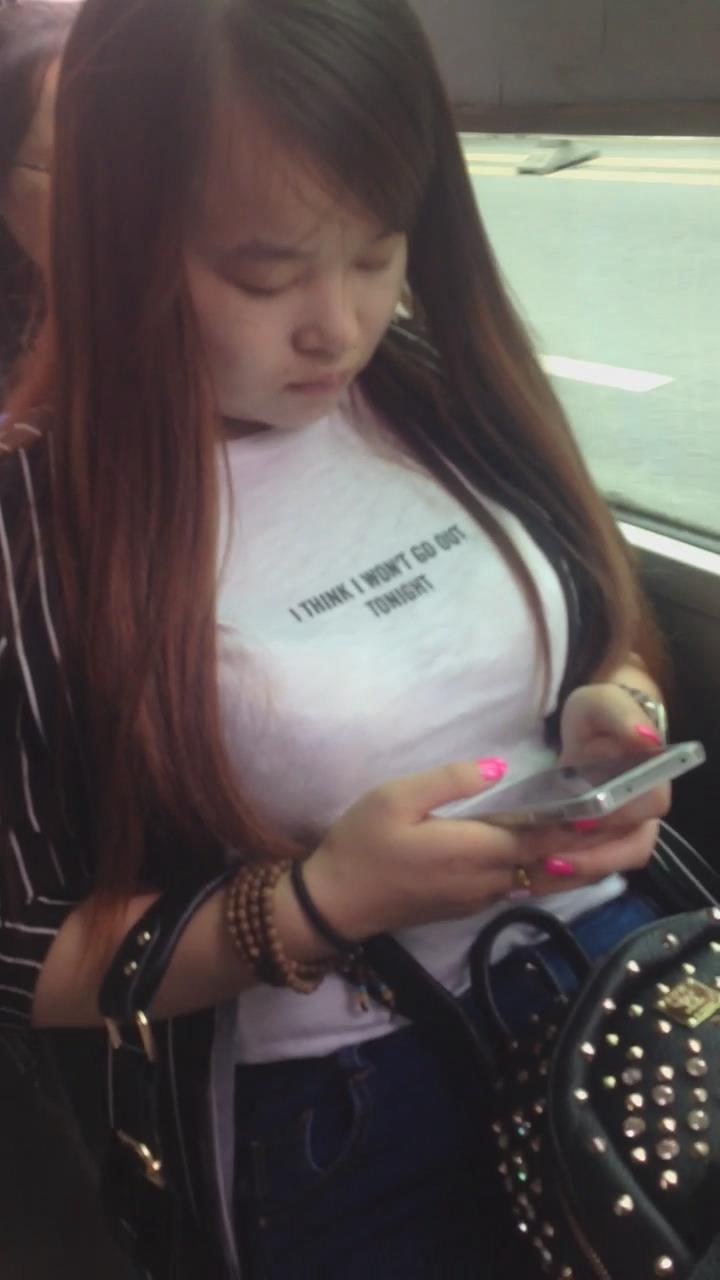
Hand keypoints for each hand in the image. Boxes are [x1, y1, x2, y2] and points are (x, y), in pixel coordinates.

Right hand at [302, 759, 634, 939]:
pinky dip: (548, 870)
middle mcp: (488, 879)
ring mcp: (481, 896)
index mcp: (474, 850)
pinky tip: (558, 851)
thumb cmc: (362, 843)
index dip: (578, 820)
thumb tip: (500, 767)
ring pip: (542, 880)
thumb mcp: (395, 798)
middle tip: (623, 820)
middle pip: (553, 864)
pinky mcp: (471, 904)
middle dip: (590, 845)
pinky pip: (523, 886)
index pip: (540, 834)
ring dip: (575, 861)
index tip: (609, 799)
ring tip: (607, 836)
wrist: (337, 903)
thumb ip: (450, 780)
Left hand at [555, 682, 670, 878]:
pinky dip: (566, 876)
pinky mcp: (598, 843)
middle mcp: (643, 811)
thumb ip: (623, 716)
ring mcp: (621, 831)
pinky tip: (533, 875)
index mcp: (651, 777)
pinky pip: (590, 869)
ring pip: (611, 865)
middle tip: (548, 860)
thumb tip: (647, 739)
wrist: (590, 729)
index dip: (618, 819)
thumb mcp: (604, 706)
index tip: (579, 823)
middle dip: (592, 859)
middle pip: (630, 848)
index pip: (648, 808)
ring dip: (577, 874)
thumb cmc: (598, 715)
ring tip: (537, 872)